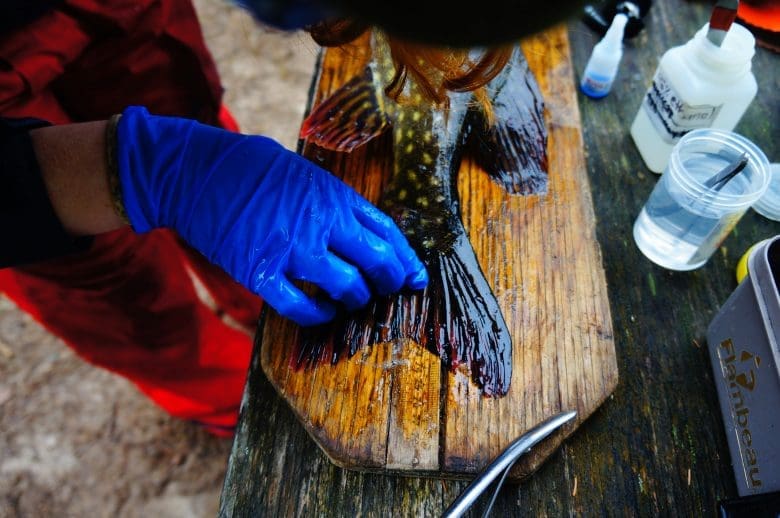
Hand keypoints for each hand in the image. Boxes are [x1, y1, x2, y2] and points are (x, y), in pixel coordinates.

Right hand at [116, 107, 427, 325]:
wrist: (195, 171)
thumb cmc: (252, 168)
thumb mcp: (306, 174)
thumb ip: (336, 204)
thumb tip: (364, 234)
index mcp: (335, 197)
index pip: (387, 233)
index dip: (406, 260)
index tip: (415, 277)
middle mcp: (322, 223)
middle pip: (377, 262)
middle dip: (389, 283)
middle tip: (386, 292)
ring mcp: (293, 249)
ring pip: (347, 287)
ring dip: (355, 300)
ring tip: (351, 301)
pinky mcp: (261, 272)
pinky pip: (301, 307)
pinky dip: (317, 317)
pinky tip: (322, 314)